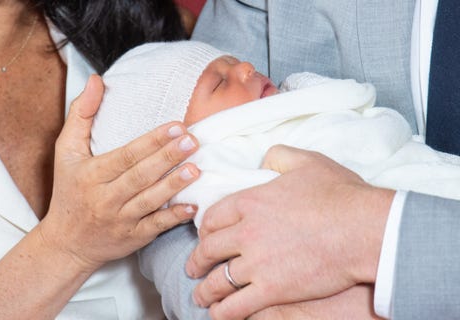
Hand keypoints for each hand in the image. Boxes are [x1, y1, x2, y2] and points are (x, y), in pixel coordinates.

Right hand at [39, 75, 199, 271]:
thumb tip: (97, 80)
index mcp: (91, 174)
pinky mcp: (133, 238)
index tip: (176, 126)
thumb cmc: (69, 190)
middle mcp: (105, 198)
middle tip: (193, 140)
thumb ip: (81, 114)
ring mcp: (120, 220)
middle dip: (168, 157)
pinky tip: (192, 206)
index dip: (151, 141)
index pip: (125, 155)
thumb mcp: (65, 151)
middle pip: (140, 176)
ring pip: (150, 201)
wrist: (66, 243)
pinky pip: (155, 227)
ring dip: (174, 185)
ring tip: (196, 168)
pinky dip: (173, 218)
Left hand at [186, 145, 393, 318]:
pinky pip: (237, 306)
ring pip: (218, 281)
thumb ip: (278, 156)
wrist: (363, 227)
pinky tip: (219, 314)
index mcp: (250, 201)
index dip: (204, 230)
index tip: (204, 237)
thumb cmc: (339, 194)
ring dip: (205, 291)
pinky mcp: (273, 289)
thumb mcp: (306, 161)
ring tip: (201, 296)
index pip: (212, 217)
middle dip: (197, 261)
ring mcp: (257, 263)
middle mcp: (246, 232)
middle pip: (208, 250)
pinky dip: (223, 312)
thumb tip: (264, 160)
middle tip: (193, 268)